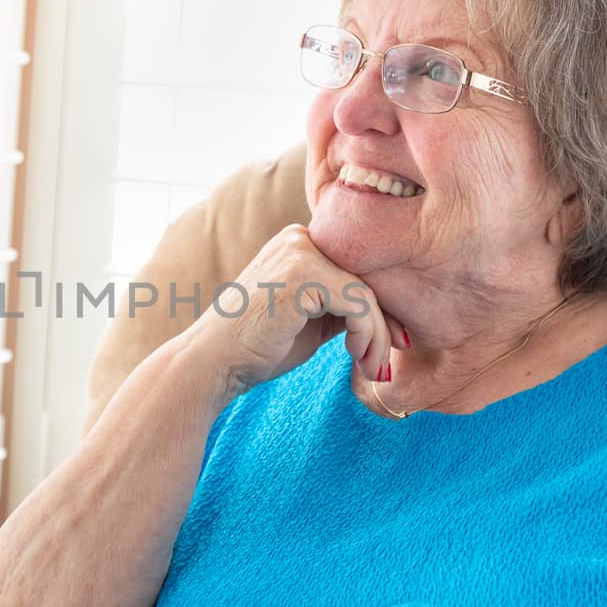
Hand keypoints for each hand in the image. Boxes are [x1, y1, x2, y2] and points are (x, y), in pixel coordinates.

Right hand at [186, 224, 404, 397]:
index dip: (382, 309)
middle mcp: (300, 237)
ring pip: (366, 293)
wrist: (213, 362)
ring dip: (378, 337)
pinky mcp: (303, 272)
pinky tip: (358, 359)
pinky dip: (367, 335)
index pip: (357, 271)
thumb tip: (391, 314)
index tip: (393, 345)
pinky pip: (357, 303)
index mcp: (300, 243)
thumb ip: (343, 307)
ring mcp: (299, 250)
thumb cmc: (258, 347)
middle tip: (387, 362)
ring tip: (374, 369)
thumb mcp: (313, 321)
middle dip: (385, 323)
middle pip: (366, 278)